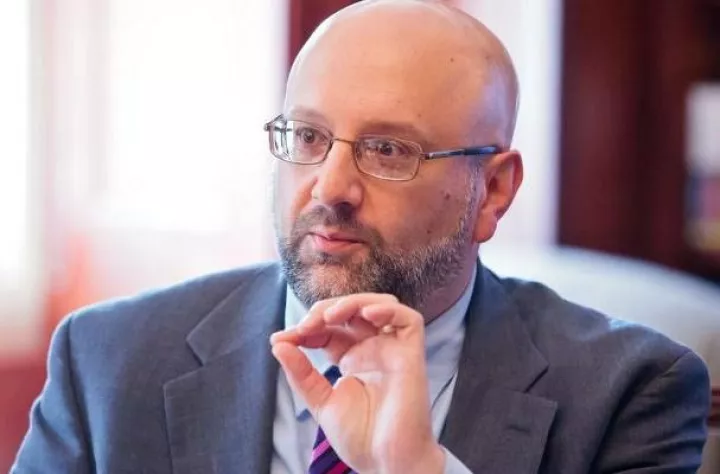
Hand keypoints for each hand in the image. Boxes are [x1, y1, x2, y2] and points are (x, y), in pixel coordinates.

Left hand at [270, 293, 444, 473]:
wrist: (386, 464)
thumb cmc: (361, 438)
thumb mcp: (321, 402)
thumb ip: (301, 373)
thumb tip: (278, 343)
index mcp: (353, 359)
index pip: (330, 328)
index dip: (308, 326)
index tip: (283, 339)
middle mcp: (374, 350)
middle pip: (352, 311)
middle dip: (324, 311)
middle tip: (303, 327)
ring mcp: (393, 350)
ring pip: (380, 305)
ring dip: (353, 303)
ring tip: (329, 316)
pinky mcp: (411, 355)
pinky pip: (409, 319)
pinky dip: (388, 309)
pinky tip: (366, 315)